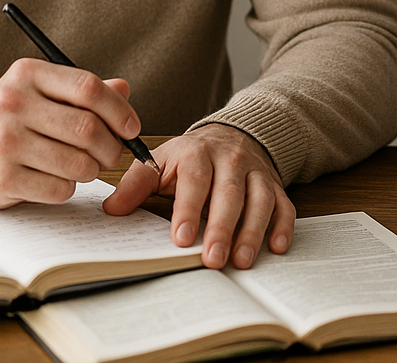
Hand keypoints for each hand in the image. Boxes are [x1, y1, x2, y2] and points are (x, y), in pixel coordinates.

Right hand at [0, 58, 140, 207]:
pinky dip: (68, 189)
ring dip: (91, 171)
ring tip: (83, 167)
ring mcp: (4, 142)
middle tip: (111, 154)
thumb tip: (124, 90)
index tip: (131, 128)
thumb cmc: (6, 120)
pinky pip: (58, 190)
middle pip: (88, 128)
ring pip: (78, 163)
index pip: (88, 88)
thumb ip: (79, 91)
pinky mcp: (0, 178)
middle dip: (110, 147)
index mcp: (26, 74)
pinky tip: (56, 180)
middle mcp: (12, 103)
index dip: (119, 110)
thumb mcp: (37, 92)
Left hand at [102, 123, 293, 269]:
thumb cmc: (190, 157)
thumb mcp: (160, 161)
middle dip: (221, 227)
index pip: (194, 180)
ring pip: (259, 200)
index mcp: (197, 153)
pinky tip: (276, 247)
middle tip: (212, 259)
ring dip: (252, 231)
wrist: (231, 135)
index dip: (188, 209)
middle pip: (229, 193)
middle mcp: (230, 160)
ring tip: (241, 260)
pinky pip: (284, 205)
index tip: (181, 237)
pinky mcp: (275, 185)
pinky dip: (283, 225)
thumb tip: (111, 210)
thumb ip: (135, 184)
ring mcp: (256, 173)